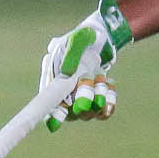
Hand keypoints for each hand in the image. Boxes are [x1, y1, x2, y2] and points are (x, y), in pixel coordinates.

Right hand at [40, 0, 132, 130]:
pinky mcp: (95, 101)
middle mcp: (63, 94)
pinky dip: (109, 101)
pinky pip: (102, 112)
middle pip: (71, 113)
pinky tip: (110, 84)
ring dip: (99, 98)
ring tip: (102, 78)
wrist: (102, 38)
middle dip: (84, 102)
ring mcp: (80, 100)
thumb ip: (72, 53)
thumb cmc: (85, 36)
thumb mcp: (79, 39)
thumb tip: (68, 73)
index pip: (48, 105)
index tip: (58, 120)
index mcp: (52, 80)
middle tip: (93, 80)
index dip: (52, 116)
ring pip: (89, 113)